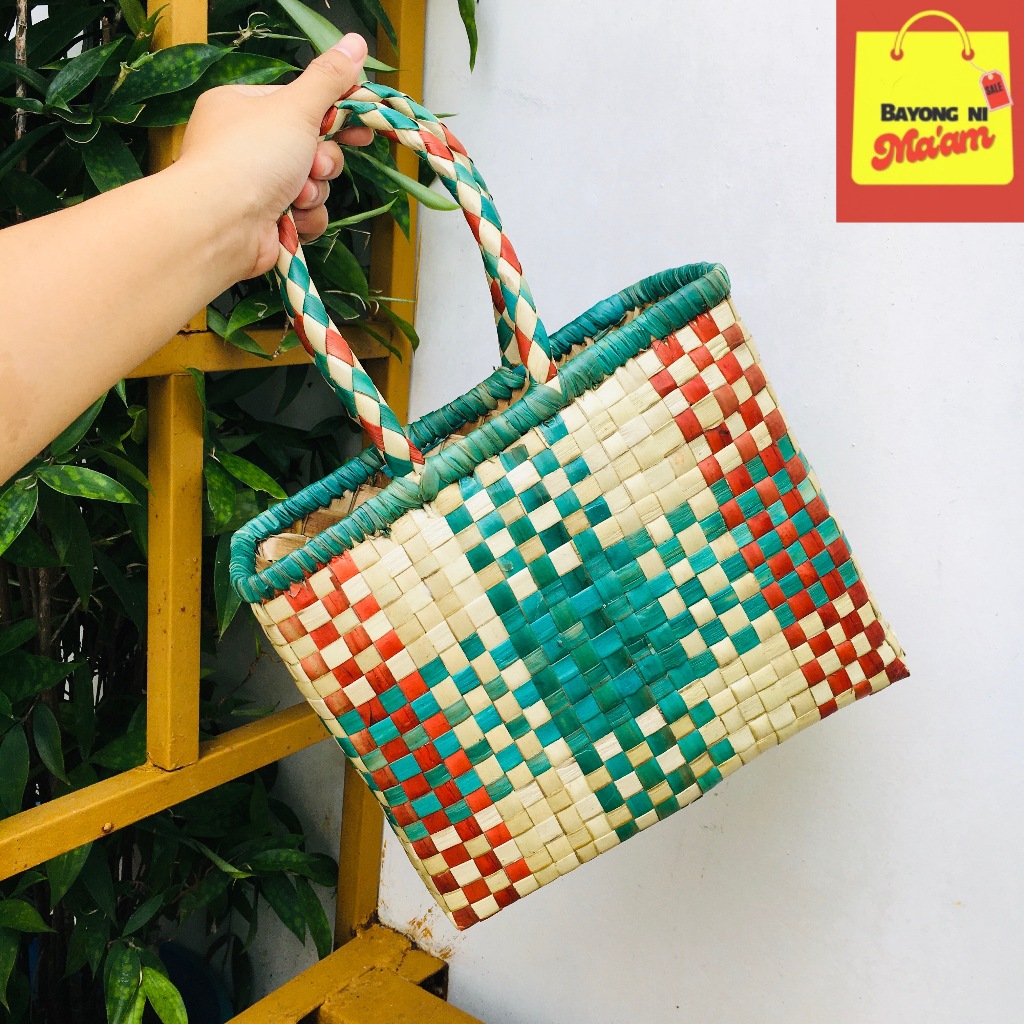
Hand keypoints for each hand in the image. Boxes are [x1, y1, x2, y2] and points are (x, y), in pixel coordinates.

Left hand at [177, 33, 374, 278]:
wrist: (222, 224)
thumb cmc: (249, 157)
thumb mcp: (296, 107)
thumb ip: (329, 78)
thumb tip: (355, 43)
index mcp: (243, 108)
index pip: (299, 105)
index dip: (333, 115)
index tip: (360, 126)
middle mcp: (246, 146)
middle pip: (311, 147)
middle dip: (322, 161)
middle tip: (317, 165)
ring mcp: (255, 186)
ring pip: (313, 184)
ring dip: (315, 191)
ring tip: (298, 195)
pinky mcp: (267, 222)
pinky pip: (305, 215)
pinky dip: (306, 218)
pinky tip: (292, 218)